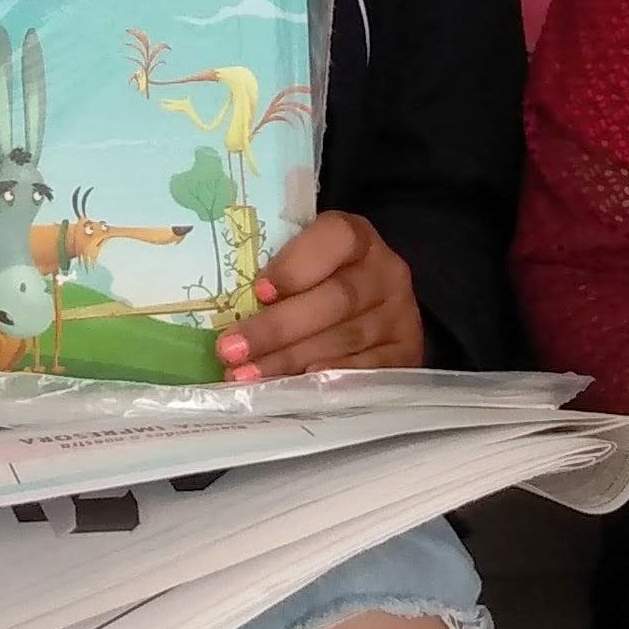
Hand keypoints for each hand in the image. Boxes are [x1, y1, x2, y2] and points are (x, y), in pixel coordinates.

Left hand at [215, 210, 422, 378]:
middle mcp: (386, 272)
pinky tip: (298, 390)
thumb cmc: (323, 281)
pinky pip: (367, 371)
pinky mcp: (406, 354)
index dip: (296, 265)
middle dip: (278, 328)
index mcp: (357, 237)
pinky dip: (330, 380)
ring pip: (343, 338)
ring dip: (291, 361)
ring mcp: (400, 315)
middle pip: (334, 299)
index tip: (259, 292)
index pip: (335, 238)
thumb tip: (222, 307)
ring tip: (247, 376)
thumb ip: (278, 273)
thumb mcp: (307, 262)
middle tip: (231, 350)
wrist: (379, 308)